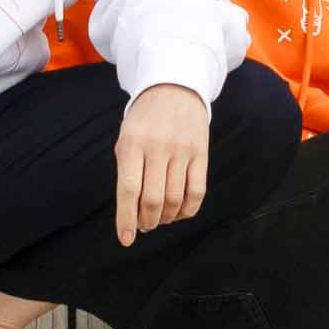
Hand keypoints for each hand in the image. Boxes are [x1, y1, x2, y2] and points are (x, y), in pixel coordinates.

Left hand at [114, 82, 212, 244]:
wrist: (174, 89)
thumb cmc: (144, 122)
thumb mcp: (126, 139)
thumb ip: (127, 173)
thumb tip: (132, 214)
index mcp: (132, 143)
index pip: (128, 189)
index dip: (126, 219)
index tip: (126, 240)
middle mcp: (158, 146)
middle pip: (153, 199)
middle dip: (147, 221)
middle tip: (145, 225)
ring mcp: (182, 149)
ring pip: (175, 199)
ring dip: (166, 218)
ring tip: (160, 219)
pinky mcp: (201, 153)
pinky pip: (197, 191)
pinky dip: (188, 210)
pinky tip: (179, 212)